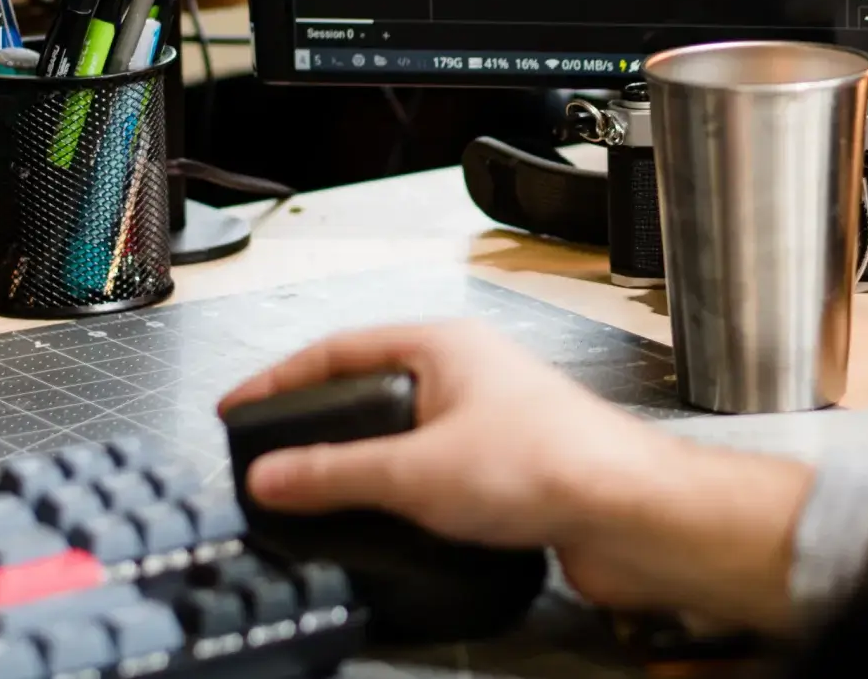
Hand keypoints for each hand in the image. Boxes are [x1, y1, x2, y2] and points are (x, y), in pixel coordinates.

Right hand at [220, 320, 810, 629]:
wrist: (629, 514)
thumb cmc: (551, 464)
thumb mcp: (415, 472)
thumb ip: (335, 474)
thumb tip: (272, 474)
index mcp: (442, 346)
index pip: (337, 350)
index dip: (280, 380)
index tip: (239, 408)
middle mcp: (468, 374)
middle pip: (370, 389)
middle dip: (318, 422)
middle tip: (271, 454)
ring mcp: (490, 420)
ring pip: (404, 434)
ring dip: (362, 462)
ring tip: (319, 490)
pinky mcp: (509, 468)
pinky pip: (435, 473)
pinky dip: (402, 493)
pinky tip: (390, 520)